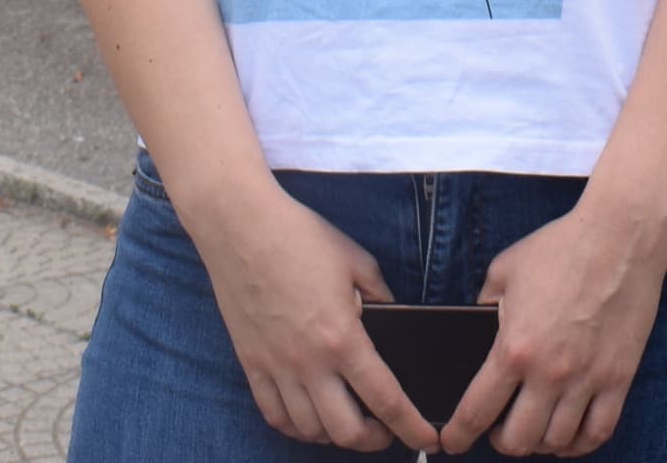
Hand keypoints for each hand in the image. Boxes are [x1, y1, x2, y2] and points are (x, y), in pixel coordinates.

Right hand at [187, 179, 444, 450]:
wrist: (240, 225)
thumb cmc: (299, 236)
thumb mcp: (357, 261)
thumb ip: (382, 296)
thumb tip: (394, 319)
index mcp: (342, 336)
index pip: (386, 399)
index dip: (411, 426)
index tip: (427, 439)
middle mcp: (309, 362)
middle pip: (346, 431)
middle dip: (375, 441)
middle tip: (387, 430)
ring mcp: (276, 366)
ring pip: (310, 430)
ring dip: (336, 435)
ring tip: (351, 421)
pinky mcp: (251, 363)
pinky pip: (274, 415)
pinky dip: (297, 427)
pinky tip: (311, 417)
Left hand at [440, 195, 666, 454]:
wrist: (620, 236)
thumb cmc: (561, 247)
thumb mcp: (504, 270)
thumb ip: (484, 305)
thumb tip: (476, 326)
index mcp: (514, 347)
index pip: (477, 410)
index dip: (458, 434)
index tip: (452, 442)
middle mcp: (550, 372)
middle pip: (519, 440)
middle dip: (500, 443)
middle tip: (497, 432)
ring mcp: (588, 379)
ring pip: (558, 441)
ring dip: (540, 443)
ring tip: (534, 430)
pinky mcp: (619, 378)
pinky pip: (599, 432)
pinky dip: (580, 444)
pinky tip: (570, 435)